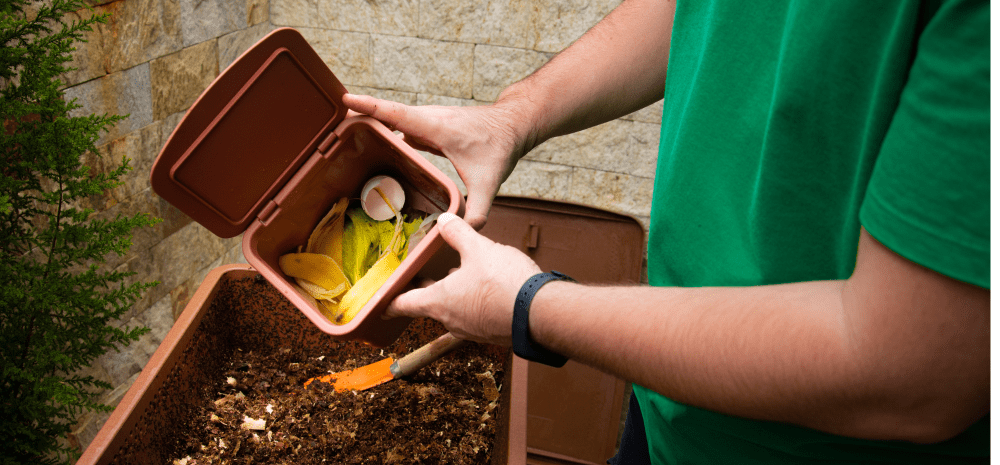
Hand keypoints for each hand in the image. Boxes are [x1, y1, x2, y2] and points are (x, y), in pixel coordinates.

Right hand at [342, 93, 531, 229]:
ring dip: (372, 126)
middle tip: (333, 130)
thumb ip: (478, 208)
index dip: (369, 106)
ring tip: (345, 140)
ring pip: (393, 121)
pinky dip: (387, 135)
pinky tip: (376, 150)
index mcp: (434, 126)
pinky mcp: (429, 127)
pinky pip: (401, 128)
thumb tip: (467, 230)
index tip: (344, 100)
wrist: (512, 125)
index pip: (394, 113)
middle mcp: (427, 119)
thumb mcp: (489, 180)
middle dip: (360, 119)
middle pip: (386, 116)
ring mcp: (427, 121)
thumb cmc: (500, 145)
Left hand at [386, 213, 541, 344]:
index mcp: (439, 301)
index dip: (390, 301)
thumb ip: (458, 233)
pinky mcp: (492, 331)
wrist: (541, 313)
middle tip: (424, 277)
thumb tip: (445, 220)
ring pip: (455, 309)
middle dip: (428, 290)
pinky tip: (488, 286)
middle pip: (431, 305)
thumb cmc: (505, 284)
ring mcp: (472, 329)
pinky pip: (476, 315)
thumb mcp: (479, 249)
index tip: (381, 302)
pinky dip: (475, 301)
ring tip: (461, 273)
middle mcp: (452, 319)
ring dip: (455, 293)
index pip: (404, 304)